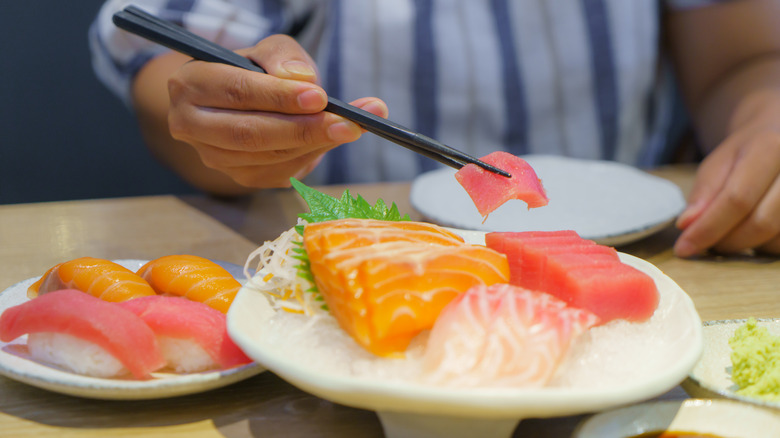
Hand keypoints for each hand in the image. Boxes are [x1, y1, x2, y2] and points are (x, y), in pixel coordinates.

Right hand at [166, 34, 387, 187]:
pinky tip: (335, 138)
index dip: (279, 96)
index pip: (236, 92)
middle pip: (250, 133)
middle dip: (303, 129)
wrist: (237, 102)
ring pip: (269, 157)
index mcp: (190, 85)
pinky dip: (313, 155)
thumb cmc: (253, 71)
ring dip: (315, 144)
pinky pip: (281, 171)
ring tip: (353, 127)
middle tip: (347, 123)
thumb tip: (302, 80)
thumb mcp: (266, 50)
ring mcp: (215, 158)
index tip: (320, 97)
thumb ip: (283, 57)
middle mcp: (193, 126)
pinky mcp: (242, 177)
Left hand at [674, 126, 779, 256]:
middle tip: (704, 243)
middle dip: (726, 241)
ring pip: (776, 237)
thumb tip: (687, 225)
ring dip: (745, 246)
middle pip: (761, 222)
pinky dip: (764, 246)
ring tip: (726, 234)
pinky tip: (751, 233)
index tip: (683, 248)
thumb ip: (703, 193)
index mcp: (771, 148)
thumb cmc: (745, 153)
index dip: (708, 228)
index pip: (737, 199)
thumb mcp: (717, 164)